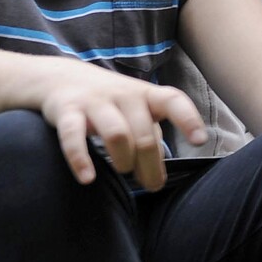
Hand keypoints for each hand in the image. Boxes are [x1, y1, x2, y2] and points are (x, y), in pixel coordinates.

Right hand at [38, 65, 204, 190]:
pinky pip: (73, 136)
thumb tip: (157, 179)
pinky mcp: (67, 112)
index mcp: (147, 95)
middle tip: (151, 184)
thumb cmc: (112, 103)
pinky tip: (87, 178)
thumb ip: (151, 140)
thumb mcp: (137, 112)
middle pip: (144, 134)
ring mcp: (95, 102)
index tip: (199, 141)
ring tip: (123, 171)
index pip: (173, 101)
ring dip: (124, 159)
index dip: (188, 119)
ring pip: (117, 134)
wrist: (62, 77)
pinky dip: (80, 159)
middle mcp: (124, 95)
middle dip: (150, 164)